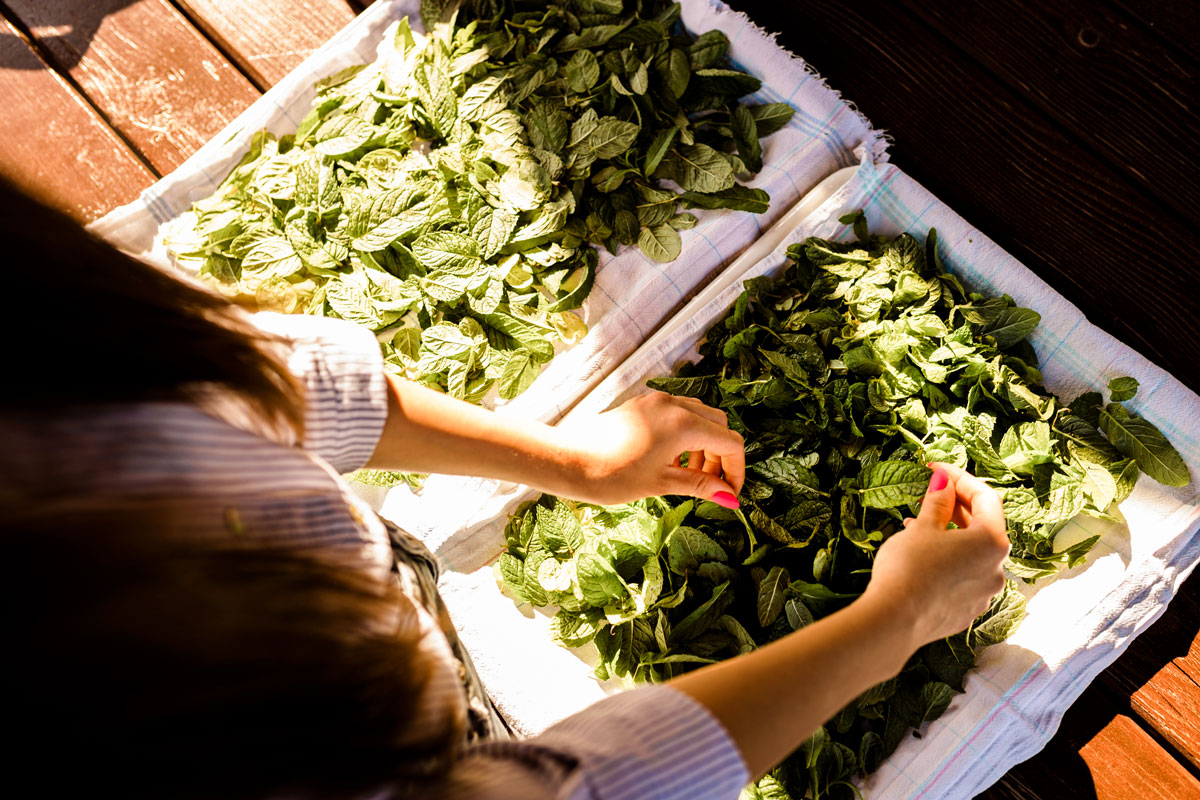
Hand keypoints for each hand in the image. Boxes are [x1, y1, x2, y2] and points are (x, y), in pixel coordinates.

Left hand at [553, 391, 744, 505]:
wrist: (567, 460)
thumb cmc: (610, 475)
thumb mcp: (661, 483)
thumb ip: (700, 485)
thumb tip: (729, 498)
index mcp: (683, 423)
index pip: (730, 442)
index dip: (736, 470)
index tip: (730, 493)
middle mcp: (673, 405)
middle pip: (717, 426)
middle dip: (720, 456)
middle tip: (711, 485)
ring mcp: (656, 402)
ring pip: (698, 418)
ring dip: (703, 446)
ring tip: (689, 476)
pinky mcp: (642, 405)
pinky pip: (677, 415)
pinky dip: (684, 437)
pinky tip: (671, 462)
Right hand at [861, 462, 1009, 647]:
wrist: (894, 620)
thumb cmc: (910, 568)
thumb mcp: (923, 527)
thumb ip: (938, 501)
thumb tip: (944, 481)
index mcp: (992, 542)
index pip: (985, 498)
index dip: (959, 478)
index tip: (936, 469)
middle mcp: (996, 569)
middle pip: (983, 526)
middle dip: (955, 507)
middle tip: (928, 493)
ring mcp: (983, 593)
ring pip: (971, 553)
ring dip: (949, 534)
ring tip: (917, 524)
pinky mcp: (967, 610)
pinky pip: (962, 576)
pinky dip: (947, 560)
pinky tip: (921, 555)